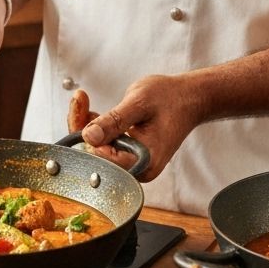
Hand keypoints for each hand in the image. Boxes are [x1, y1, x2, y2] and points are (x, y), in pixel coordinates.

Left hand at [78, 75, 201, 181]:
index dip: (84, 130)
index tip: (80, 103)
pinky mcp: (129, 155)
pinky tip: (94, 112)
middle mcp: (137, 169)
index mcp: (143, 162)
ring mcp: (133, 163)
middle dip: (82, 125)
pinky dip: (96, 128)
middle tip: (80, 98)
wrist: (189, 98)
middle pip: (95, 154)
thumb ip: (114, 121)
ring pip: (97, 149)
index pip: (99, 155)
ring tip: (84, 101)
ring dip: (87, 125)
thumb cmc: (170, 99)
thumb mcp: (139, 103)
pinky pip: (104, 145)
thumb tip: (88, 136)